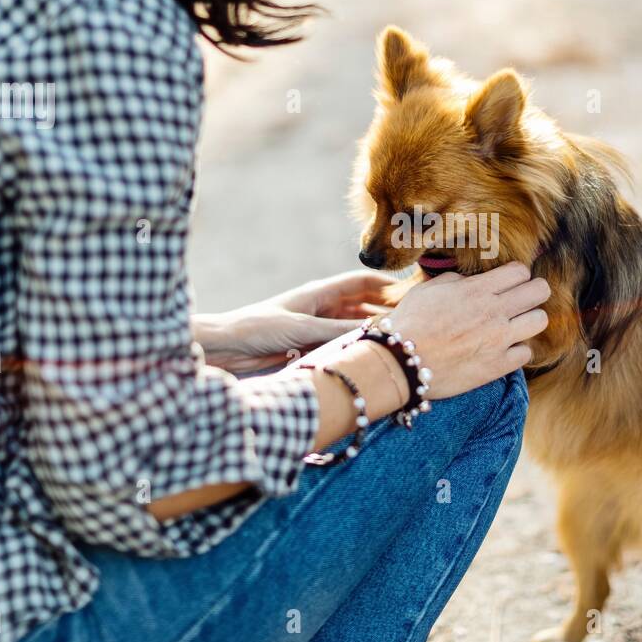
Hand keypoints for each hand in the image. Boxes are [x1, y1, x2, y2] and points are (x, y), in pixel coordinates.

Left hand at [194, 270, 397, 372]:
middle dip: (387, 311)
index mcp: (320, 293)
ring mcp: (318, 328)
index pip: (363, 283)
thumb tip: (375, 334)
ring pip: (355, 328)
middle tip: (414, 322)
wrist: (227, 348)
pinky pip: (341, 346)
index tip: (413, 293)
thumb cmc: (258, 328)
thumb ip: (337, 331)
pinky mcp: (311, 348)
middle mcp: (322, 308)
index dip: (388, 285)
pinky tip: (370, 358)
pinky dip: (356, 349)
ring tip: (398, 343)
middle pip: (364, 306)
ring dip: (372, 333)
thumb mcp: (302, 328)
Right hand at [377, 260, 549, 399]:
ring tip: (515, 325)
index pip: (521, 271)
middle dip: (533, 292)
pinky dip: (517, 351)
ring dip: (530, 321)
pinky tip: (503, 350)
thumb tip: (467, 280)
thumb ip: (455, 280)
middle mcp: (494, 311)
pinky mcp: (497, 366)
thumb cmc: (409, 323)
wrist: (400, 362)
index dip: (517, 275)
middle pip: (540, 291)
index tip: (508, 283)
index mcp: (477, 289)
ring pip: (540, 320)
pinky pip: (526, 353)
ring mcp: (499, 339)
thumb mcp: (428, 289)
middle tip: (521, 301)